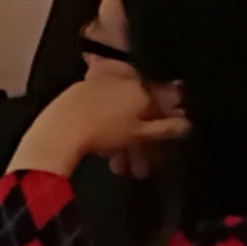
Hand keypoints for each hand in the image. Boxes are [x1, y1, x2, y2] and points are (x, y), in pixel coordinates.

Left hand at [12, 75, 187, 179]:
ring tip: (119, 165)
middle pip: (138, 110)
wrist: (59, 130)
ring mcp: (97, 83)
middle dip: (140, 140)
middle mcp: (120, 80)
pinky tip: (103, 149)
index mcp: (139, 88)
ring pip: (118, 113)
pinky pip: (100, 109)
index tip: (162, 143)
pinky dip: (105, 128)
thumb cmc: (104, 132)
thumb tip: (186, 124)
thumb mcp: (141, 134)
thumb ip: (166, 128)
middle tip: (139, 165)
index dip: (165, 122)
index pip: (161, 100)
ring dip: (122, 142)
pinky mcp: (78, 91)